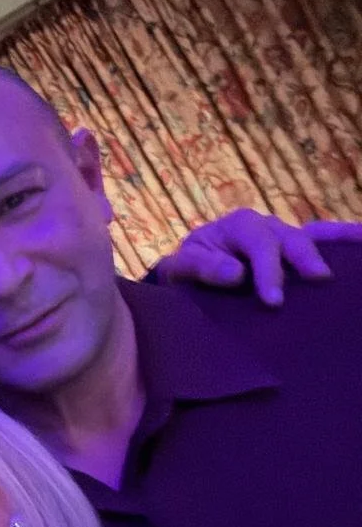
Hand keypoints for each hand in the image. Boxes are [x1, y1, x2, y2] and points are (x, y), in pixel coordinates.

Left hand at [154, 210, 361, 304]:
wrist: (189, 273)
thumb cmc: (187, 271)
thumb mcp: (183, 268)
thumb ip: (204, 269)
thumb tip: (237, 275)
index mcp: (240, 225)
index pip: (259, 243)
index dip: (269, 270)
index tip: (274, 300)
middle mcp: (268, 226)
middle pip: (291, 238)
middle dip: (304, 258)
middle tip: (318, 280)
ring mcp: (285, 237)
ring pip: (314, 237)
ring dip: (339, 242)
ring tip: (361, 244)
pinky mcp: (296, 252)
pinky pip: (323, 241)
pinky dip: (345, 241)